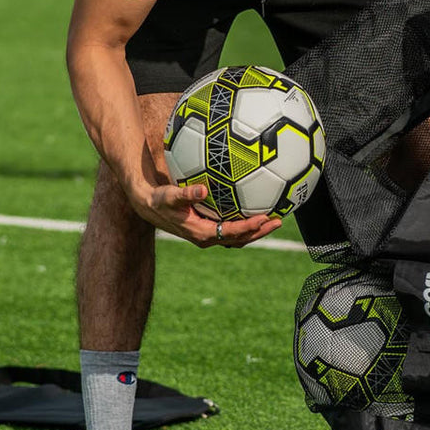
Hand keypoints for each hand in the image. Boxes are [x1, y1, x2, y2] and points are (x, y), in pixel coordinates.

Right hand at [138, 182, 282, 247]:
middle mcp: (208, 237)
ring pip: (239, 237)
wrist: (151, 207)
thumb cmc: (160, 200)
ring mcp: (210, 235)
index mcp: (201, 233)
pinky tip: (258, 212)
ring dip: (257, 231)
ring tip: (274, 221)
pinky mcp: (211, 229)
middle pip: (240, 239)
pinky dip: (247, 225)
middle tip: (278, 221)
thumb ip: (185, 193)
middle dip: (260, 231)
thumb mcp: (170, 195)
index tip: (264, 218)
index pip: (230, 232)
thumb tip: (201, 190)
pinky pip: (233, 230)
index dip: (249, 226)